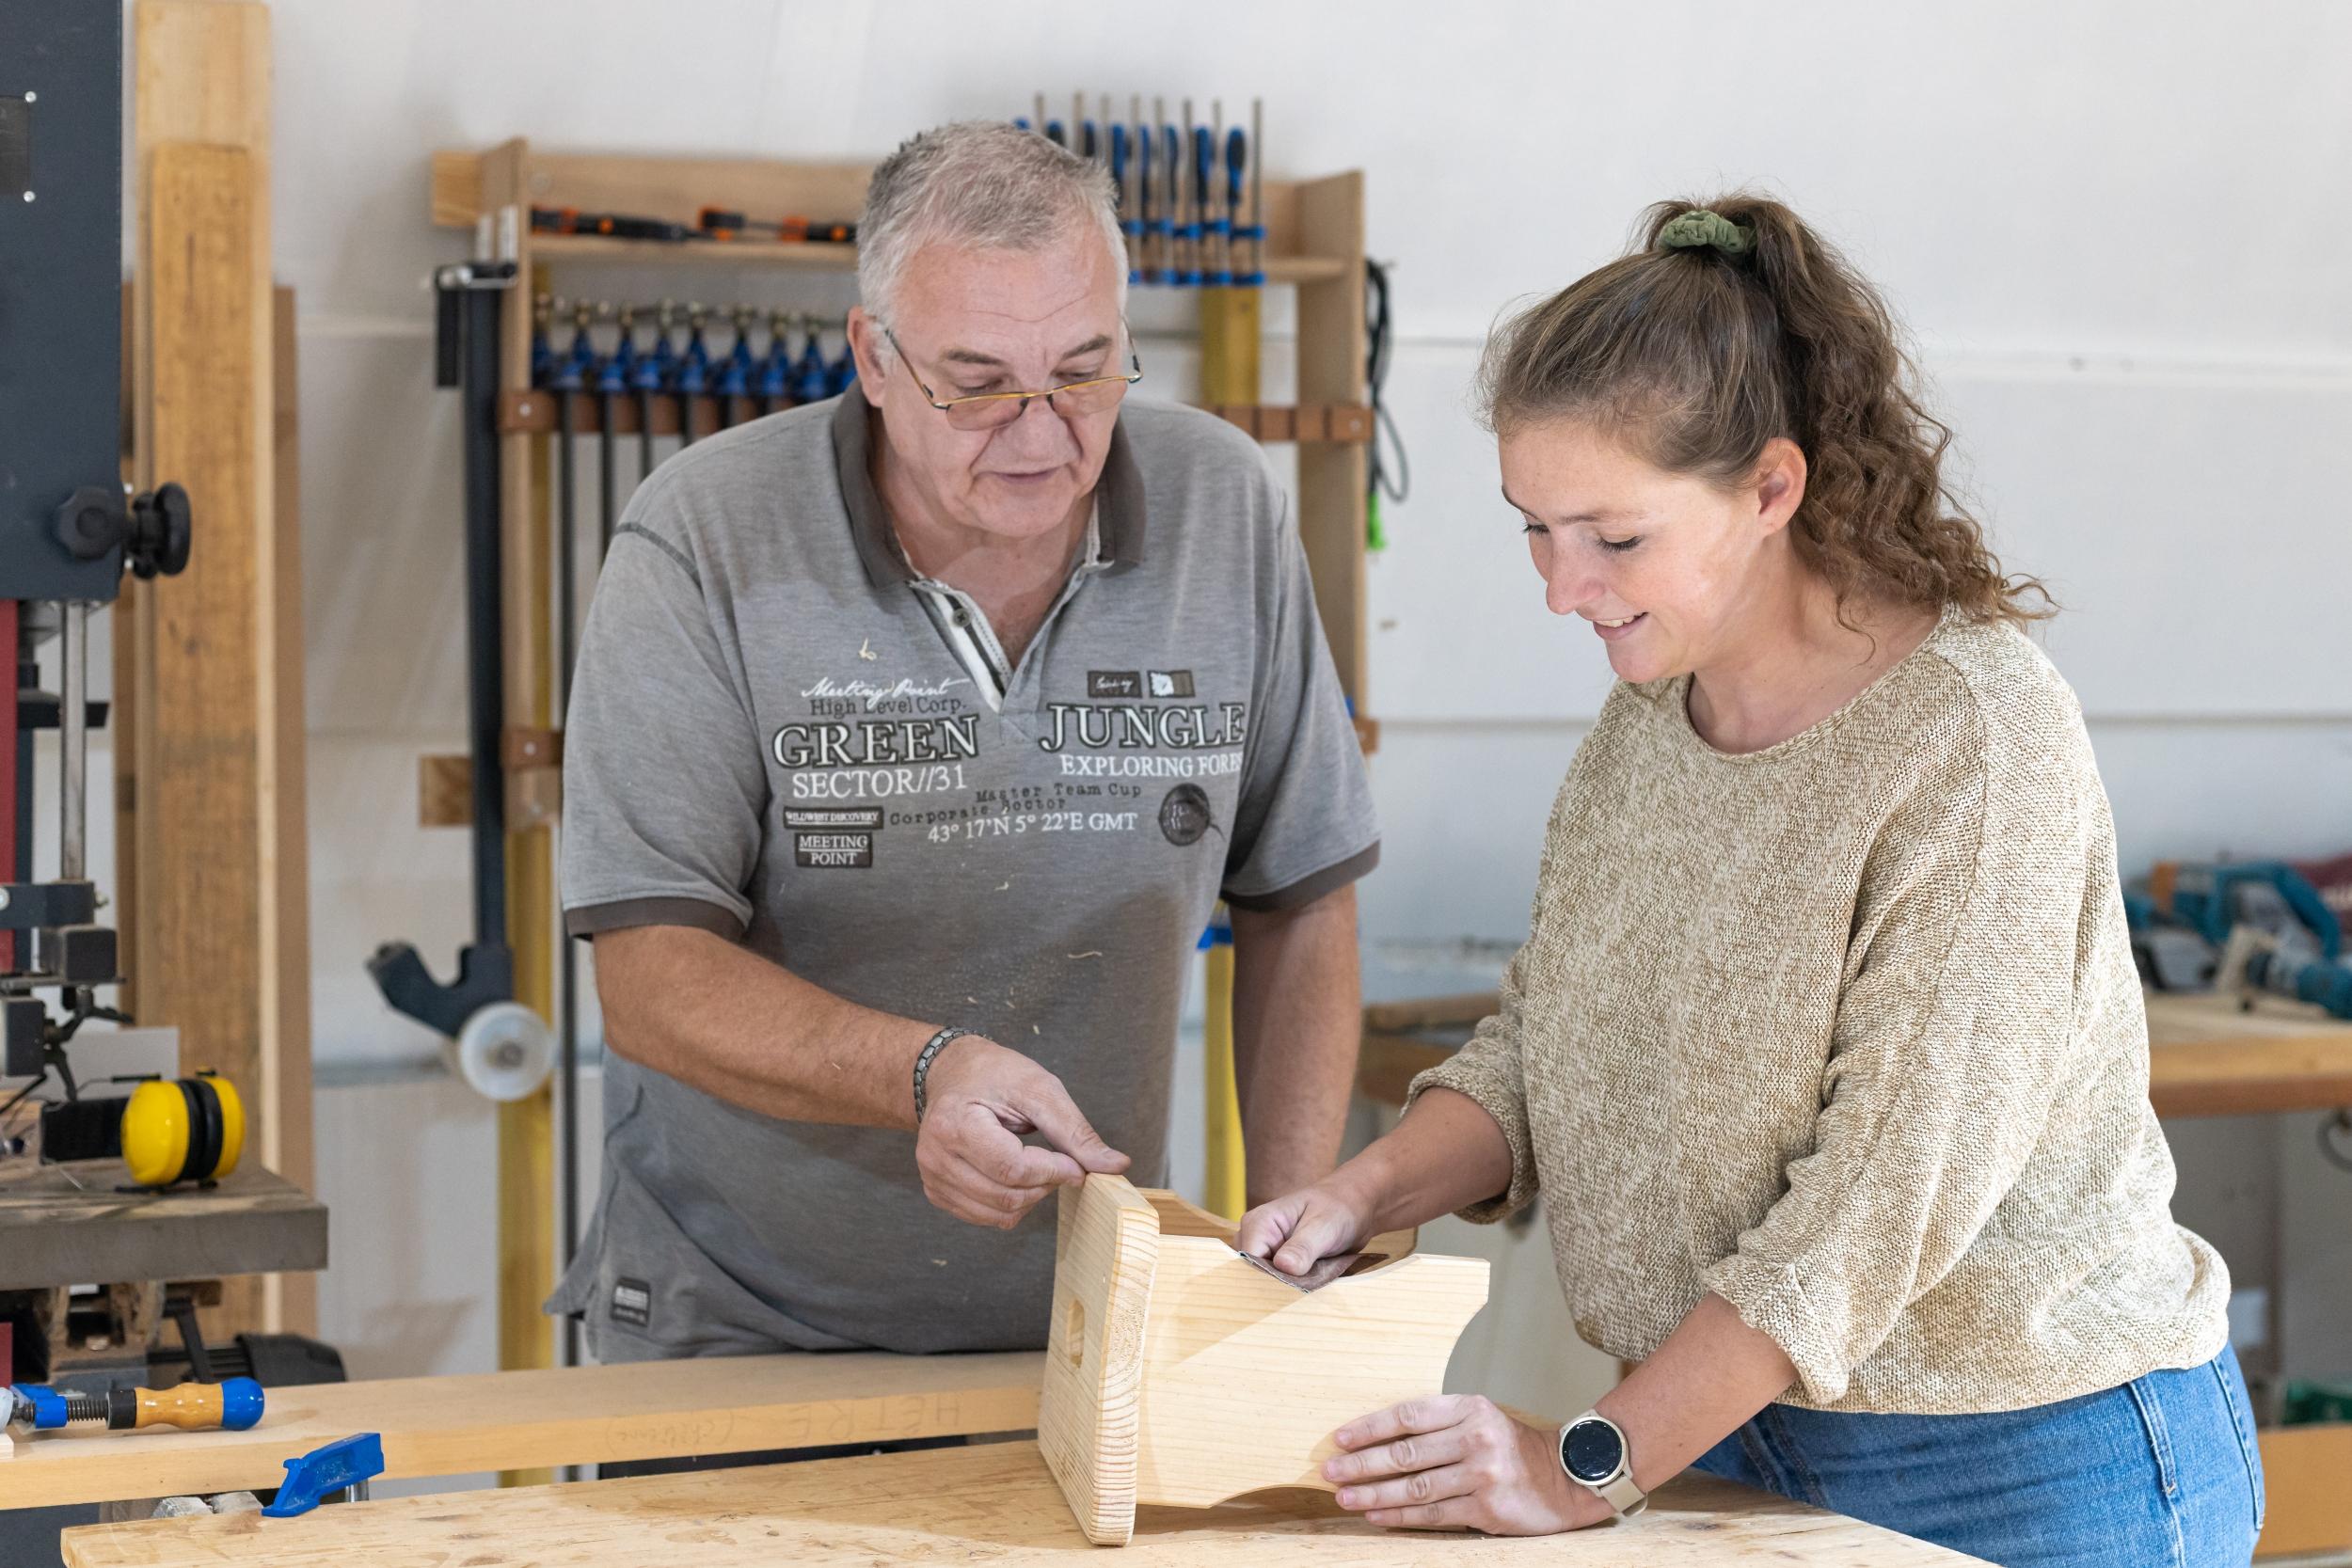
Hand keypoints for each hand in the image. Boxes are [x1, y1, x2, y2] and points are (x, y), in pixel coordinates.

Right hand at [914, 1037, 1128, 1228]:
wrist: (951, 1073)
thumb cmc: (995, 1075)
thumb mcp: (1040, 1089)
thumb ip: (1076, 1131)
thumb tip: (1115, 1166)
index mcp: (954, 1123)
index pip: (1011, 1168)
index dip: (1053, 1171)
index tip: (1076, 1164)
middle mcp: (935, 1156)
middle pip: (1007, 1195)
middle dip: (1046, 1183)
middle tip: (1060, 1161)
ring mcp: (933, 1178)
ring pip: (999, 1214)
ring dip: (1032, 1196)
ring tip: (1037, 1164)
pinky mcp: (938, 1193)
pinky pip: (987, 1218)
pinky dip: (1012, 1203)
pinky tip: (1015, 1173)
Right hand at [1236, 1177, 1374, 1276]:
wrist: (1354, 1207)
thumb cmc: (1339, 1207)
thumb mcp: (1324, 1225)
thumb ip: (1303, 1247)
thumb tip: (1284, 1266)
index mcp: (1259, 1223)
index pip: (1249, 1261)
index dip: (1268, 1279)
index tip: (1293, 1288)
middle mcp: (1256, 1237)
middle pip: (1253, 1274)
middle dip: (1278, 1285)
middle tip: (1308, 1287)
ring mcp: (1267, 1250)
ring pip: (1266, 1280)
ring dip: (1288, 1287)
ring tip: (1313, 1281)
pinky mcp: (1278, 1262)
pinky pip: (1278, 1281)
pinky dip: (1294, 1286)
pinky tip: (1312, 1282)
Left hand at [1323, 1396, 1614, 1534]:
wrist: (1565, 1478)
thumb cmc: (1511, 1448)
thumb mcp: (1479, 1419)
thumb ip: (1439, 1426)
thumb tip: (1379, 1440)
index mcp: (1469, 1408)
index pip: (1408, 1415)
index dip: (1370, 1427)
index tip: (1340, 1439)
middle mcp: (1475, 1437)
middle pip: (1405, 1453)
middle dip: (1362, 1464)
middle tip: (1330, 1471)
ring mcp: (1482, 1473)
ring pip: (1414, 1487)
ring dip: (1374, 1494)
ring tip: (1345, 1497)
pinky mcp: (1487, 1507)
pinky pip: (1433, 1514)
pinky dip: (1400, 1517)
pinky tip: (1377, 1516)